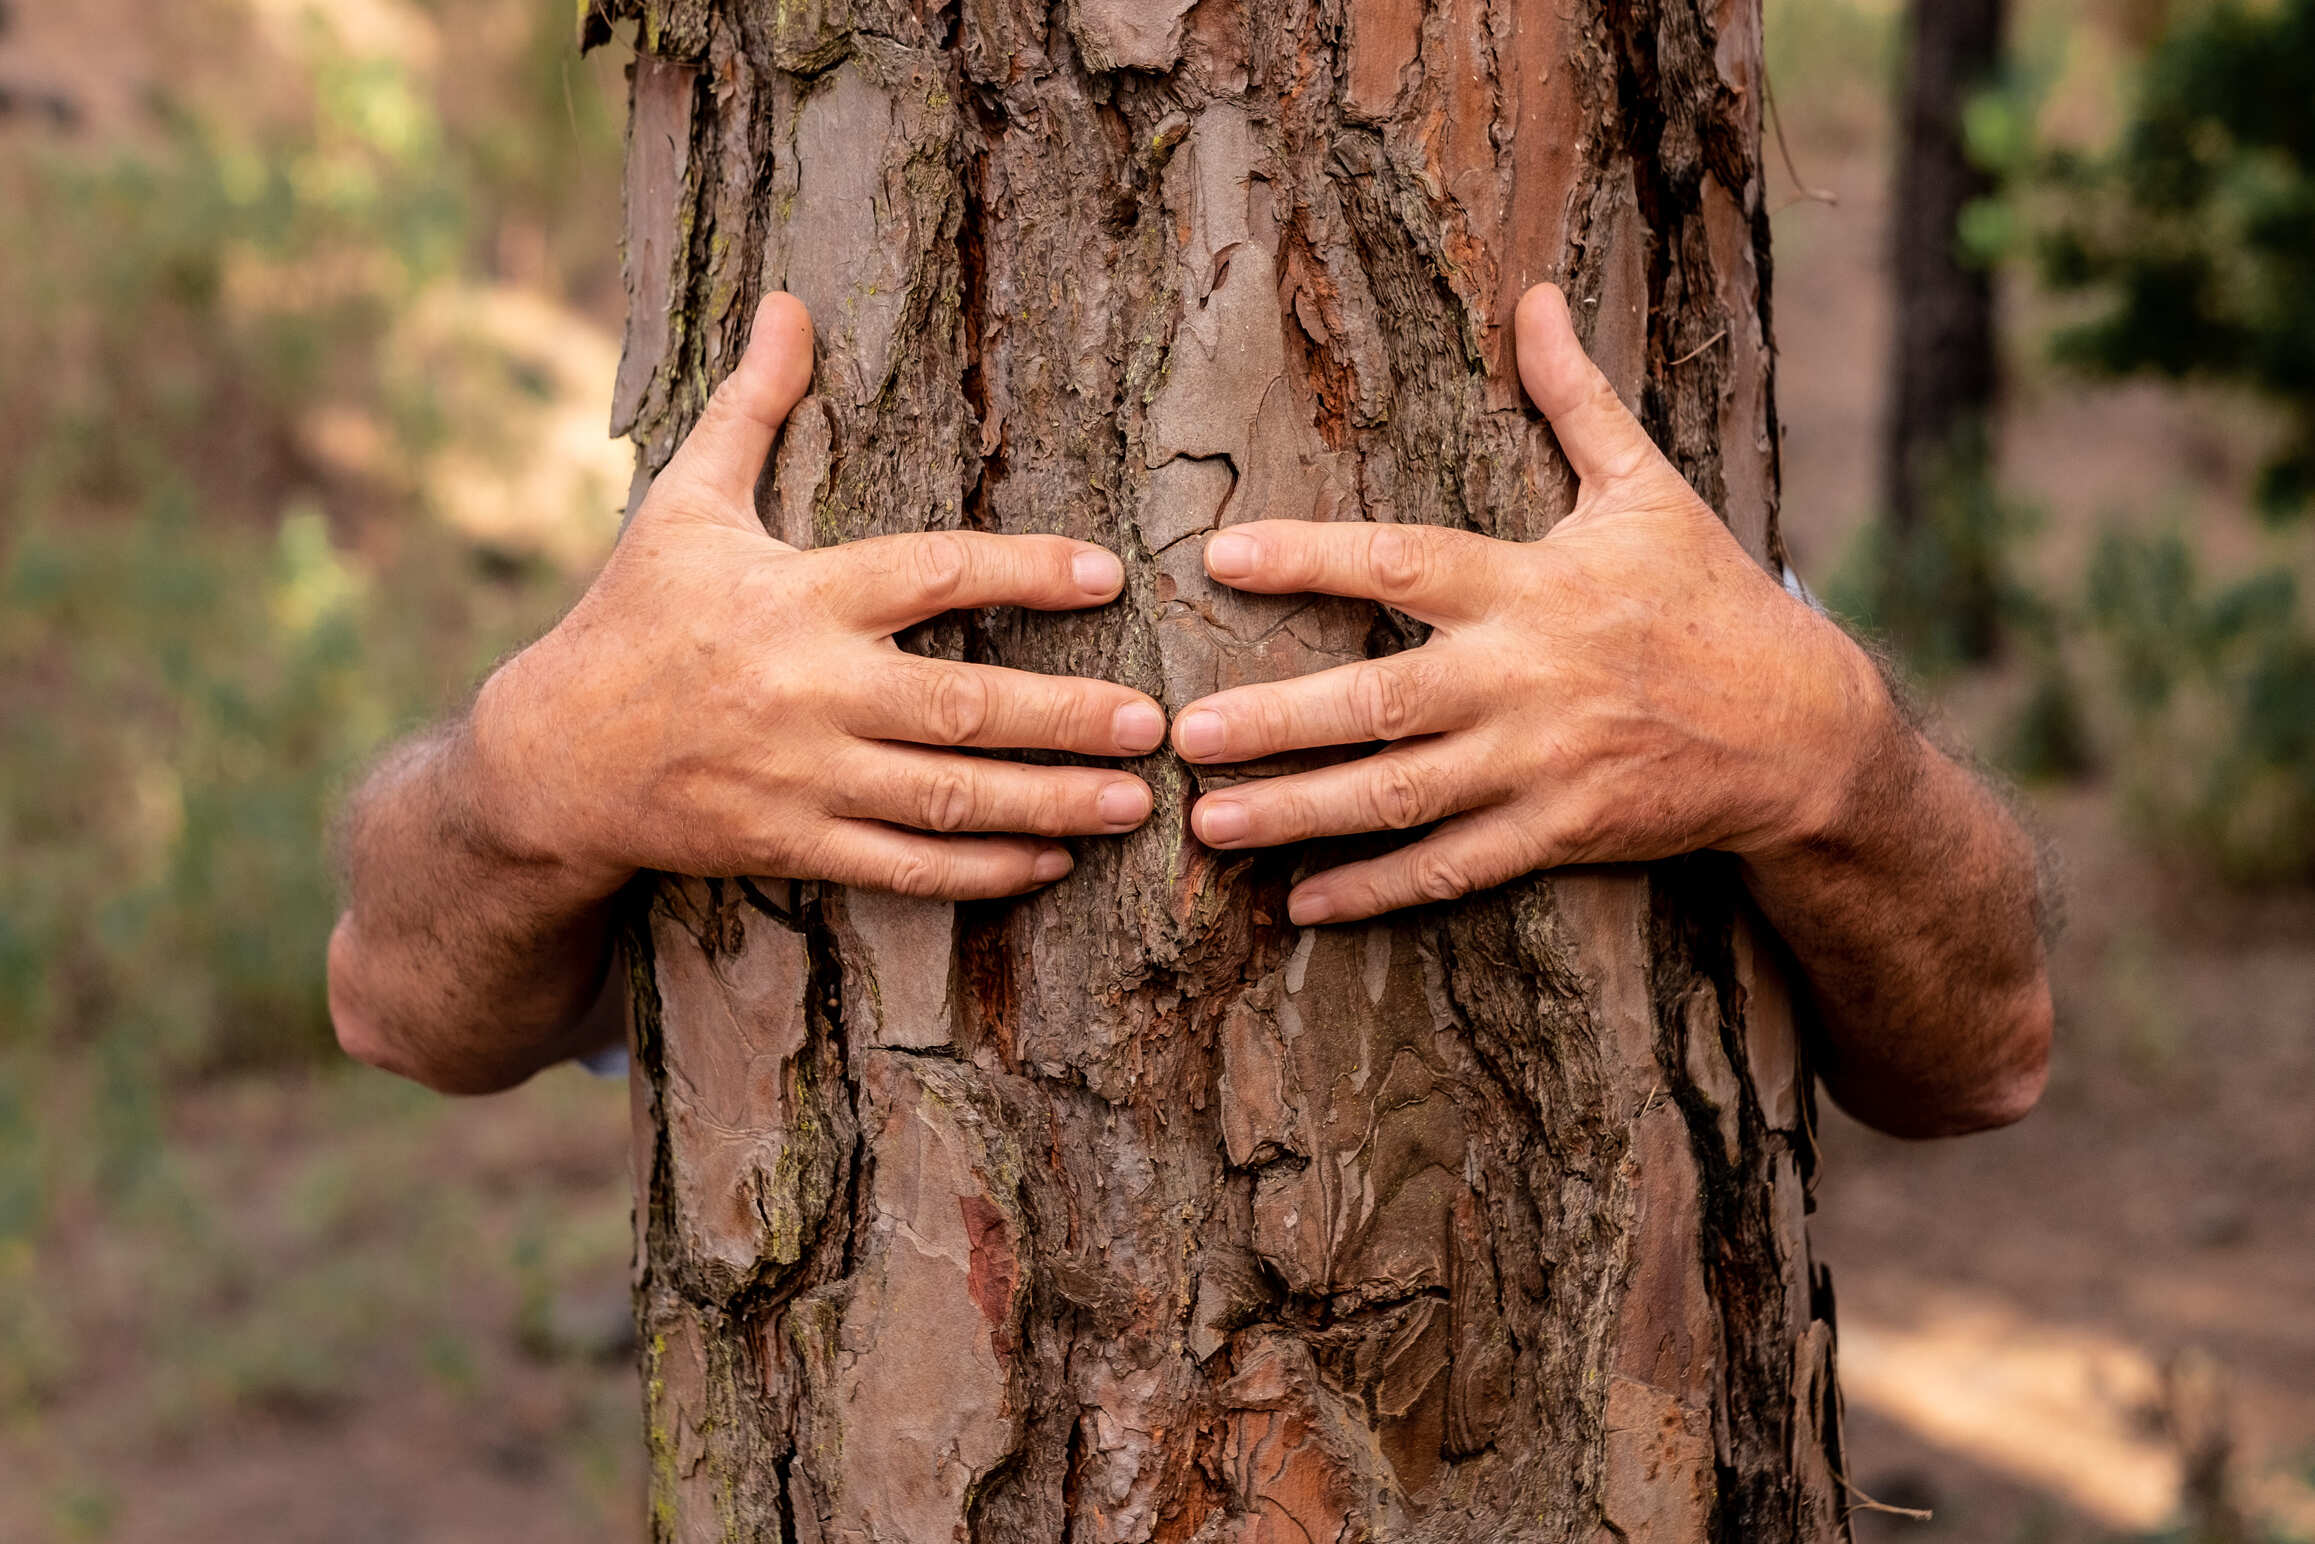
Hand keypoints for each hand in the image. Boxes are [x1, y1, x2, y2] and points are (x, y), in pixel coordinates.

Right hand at [469, 293, 1166, 900]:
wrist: (549, 759)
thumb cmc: (631, 618)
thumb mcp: (685, 503)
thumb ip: (753, 409)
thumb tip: (789, 303)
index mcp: (797, 596)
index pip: (932, 573)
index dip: (1025, 572)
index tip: (1108, 577)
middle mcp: (808, 688)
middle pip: (962, 704)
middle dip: (1066, 716)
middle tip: (1155, 722)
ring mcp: (802, 776)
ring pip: (947, 798)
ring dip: (1047, 802)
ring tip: (1131, 800)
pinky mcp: (791, 845)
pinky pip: (903, 868)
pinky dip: (980, 871)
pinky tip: (1048, 862)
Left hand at [1170, 283, 1893, 924]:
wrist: (1800, 730)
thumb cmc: (1709, 598)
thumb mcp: (1649, 489)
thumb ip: (1577, 400)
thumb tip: (1538, 298)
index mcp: (1532, 583)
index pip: (1403, 561)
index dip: (1310, 559)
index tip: (1220, 556)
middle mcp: (1525, 676)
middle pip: (1380, 700)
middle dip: (1276, 718)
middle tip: (1182, 732)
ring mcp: (1540, 763)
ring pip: (1400, 796)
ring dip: (1299, 812)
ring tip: (1209, 823)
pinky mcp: (1558, 833)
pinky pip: (1453, 867)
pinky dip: (1377, 890)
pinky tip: (1301, 902)